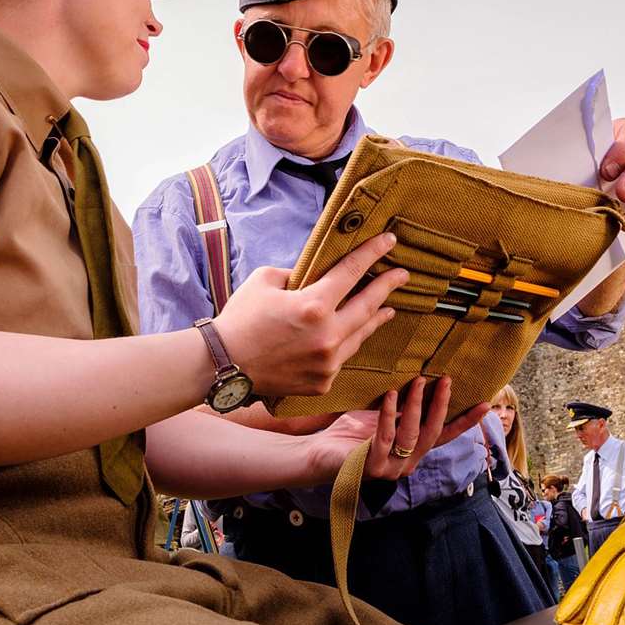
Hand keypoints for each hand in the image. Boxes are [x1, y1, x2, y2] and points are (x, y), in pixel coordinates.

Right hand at [214, 232, 406, 396]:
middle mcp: (328, 336)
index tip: (390, 241)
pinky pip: (342, 358)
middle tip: (402, 274)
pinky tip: (352, 336)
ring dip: (375, 317)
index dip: (373, 253)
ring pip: (360, 335)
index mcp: (314, 305)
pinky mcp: (322, 383)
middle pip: (369, 305)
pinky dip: (347, 343)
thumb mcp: (266, 281)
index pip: (353, 272)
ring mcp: (328, 363)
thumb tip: (314, 275)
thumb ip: (297, 275)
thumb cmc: (240, 319)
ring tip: (387, 308)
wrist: (222, 365)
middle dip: (388, 286)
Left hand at [304, 376, 490, 482]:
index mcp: (412, 451)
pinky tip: (391, 396)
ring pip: (411, 434)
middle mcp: (407, 463)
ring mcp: (391, 468)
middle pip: (432, 432)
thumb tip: (419, 378)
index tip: (486, 403)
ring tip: (417, 380)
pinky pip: (385, 438)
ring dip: (415, 405)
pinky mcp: (372, 468)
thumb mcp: (381, 416)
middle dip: (441, 404)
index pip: (445, 435)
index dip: (466, 421)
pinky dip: (388, 415)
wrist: (317, 454)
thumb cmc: (349, 433)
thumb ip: (401, 406)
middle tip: (446, 379)